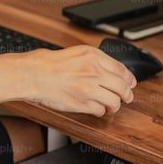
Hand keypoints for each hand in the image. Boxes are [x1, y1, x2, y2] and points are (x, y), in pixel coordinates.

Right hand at [15, 45, 136, 115]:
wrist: (32, 74)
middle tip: (126, 98)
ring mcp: (89, 88)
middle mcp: (93, 71)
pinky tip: (95, 108)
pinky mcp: (82, 103)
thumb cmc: (47, 63)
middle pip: (123, 87)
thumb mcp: (75, 52)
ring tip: (110, 106)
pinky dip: (99, 111)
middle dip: (127, 95)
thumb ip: (94, 60)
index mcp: (92, 56)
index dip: (129, 79)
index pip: (122, 70)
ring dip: (115, 105)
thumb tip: (111, 71)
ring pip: (115, 101)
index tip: (130, 83)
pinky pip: (100, 110)